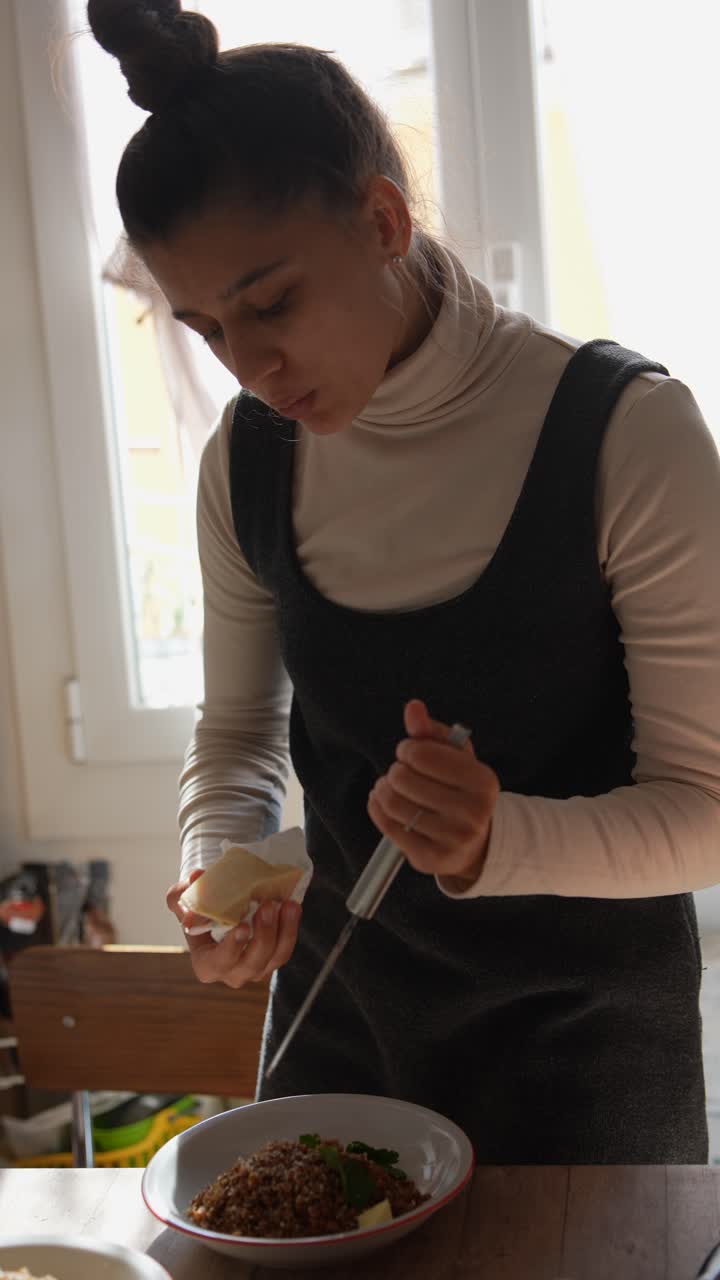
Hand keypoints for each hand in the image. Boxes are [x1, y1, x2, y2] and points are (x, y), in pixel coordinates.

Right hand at [166, 869, 301, 988]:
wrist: (222, 912)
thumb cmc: (200, 912)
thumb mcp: (182, 903)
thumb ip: (181, 894)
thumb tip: (196, 878)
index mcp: (207, 965)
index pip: (218, 964)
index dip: (231, 949)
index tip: (241, 926)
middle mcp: (232, 973)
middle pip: (252, 963)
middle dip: (263, 935)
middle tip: (267, 906)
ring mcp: (256, 969)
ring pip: (274, 958)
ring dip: (283, 931)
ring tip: (287, 905)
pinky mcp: (273, 959)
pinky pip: (285, 949)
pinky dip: (291, 928)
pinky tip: (292, 907)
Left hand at [367, 699, 498, 885]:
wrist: (474, 843)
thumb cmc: (460, 791)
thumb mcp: (455, 757)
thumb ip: (431, 731)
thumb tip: (413, 707)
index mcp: (483, 781)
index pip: (424, 755)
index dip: (408, 749)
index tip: (409, 752)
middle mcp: (472, 812)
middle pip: (403, 778)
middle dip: (395, 770)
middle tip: (401, 773)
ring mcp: (452, 839)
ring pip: (393, 803)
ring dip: (383, 789)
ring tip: (390, 787)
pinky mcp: (430, 859)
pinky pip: (388, 827)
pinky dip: (377, 808)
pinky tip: (383, 803)